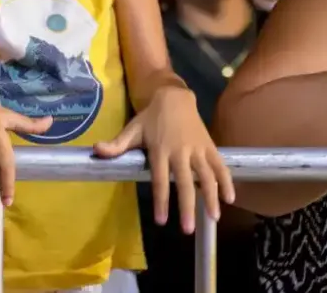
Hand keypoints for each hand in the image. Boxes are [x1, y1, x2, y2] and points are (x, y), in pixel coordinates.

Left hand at [94, 85, 233, 233]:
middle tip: (187, 229)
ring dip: (211, 197)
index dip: (160, 201)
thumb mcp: (132, 129)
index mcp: (160, 151)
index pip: (159, 180)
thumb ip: (117, 145)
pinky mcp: (210, 147)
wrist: (174, 98)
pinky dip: (227, 181)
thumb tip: (96, 150)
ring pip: (206, 176)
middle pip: (185, 183)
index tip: (161, 221)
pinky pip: (220, 166)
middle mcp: (180, 152)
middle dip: (186, 207)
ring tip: (214, 217)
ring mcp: (197, 149)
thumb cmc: (151, 118)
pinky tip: (230, 198)